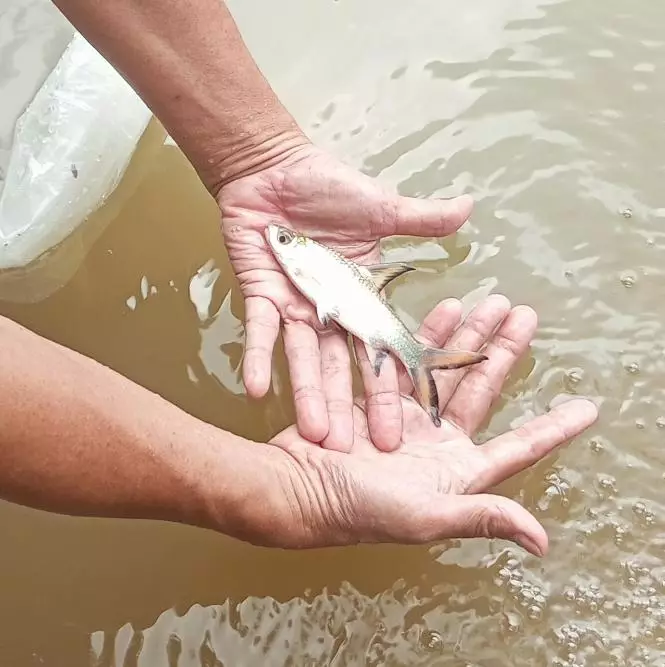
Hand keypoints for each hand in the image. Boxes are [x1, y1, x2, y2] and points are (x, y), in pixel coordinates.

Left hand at [218, 143, 473, 452]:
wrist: (273, 169)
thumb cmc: (327, 186)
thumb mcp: (381, 206)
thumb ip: (422, 218)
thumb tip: (470, 207)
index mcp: (362, 299)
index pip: (382, 350)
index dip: (391, 388)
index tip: (404, 426)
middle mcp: (331, 313)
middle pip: (340, 368)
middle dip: (348, 407)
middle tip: (355, 452)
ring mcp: (296, 308)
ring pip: (302, 361)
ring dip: (307, 395)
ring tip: (313, 433)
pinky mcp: (262, 297)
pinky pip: (260, 333)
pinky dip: (258, 358)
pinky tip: (257, 391)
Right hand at [255, 294, 597, 554]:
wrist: (298, 487)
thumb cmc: (361, 511)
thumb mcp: (424, 516)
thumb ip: (481, 517)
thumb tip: (540, 540)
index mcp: (458, 471)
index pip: (518, 445)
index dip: (554, 427)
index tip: (587, 407)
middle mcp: (439, 441)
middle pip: (483, 388)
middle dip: (505, 352)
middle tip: (525, 315)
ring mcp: (410, 416)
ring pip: (447, 365)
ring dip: (469, 334)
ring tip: (491, 302)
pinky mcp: (379, 398)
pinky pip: (409, 358)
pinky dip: (425, 334)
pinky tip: (442, 309)